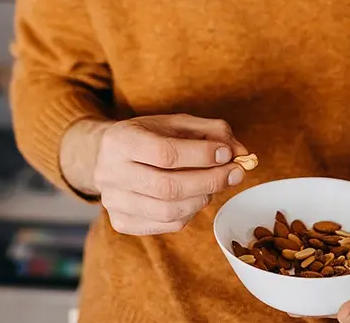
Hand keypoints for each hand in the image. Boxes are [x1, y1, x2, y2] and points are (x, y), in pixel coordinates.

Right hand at [64, 114, 249, 235]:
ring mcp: (113, 202)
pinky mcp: (121, 222)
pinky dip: (190, 212)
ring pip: (169, 211)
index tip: (226, 154)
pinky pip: (166, 225)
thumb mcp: (175, 123)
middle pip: (167, 187)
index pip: (164, 153)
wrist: (108, 156)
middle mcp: (109, 173)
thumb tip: (240, 153)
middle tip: (235, 173)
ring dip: (203, 198)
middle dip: (209, 181)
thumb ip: (210, 132)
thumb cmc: (149, 136)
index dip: (200, 155)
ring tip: (214, 184)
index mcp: (119, 140)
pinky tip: (195, 196)